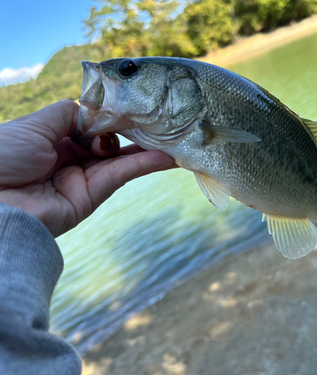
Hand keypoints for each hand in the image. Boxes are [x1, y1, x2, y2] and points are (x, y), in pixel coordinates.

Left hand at [0, 100, 176, 236]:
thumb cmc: (3, 155)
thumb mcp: (36, 124)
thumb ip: (70, 114)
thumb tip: (98, 110)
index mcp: (52, 140)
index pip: (91, 127)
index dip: (111, 118)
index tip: (133, 108)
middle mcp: (68, 160)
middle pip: (109, 145)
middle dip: (133, 134)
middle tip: (160, 122)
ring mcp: (80, 181)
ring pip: (120, 161)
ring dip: (147, 151)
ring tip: (174, 140)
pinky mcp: (88, 199)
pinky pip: (120, 176)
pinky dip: (143, 166)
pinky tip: (166, 158)